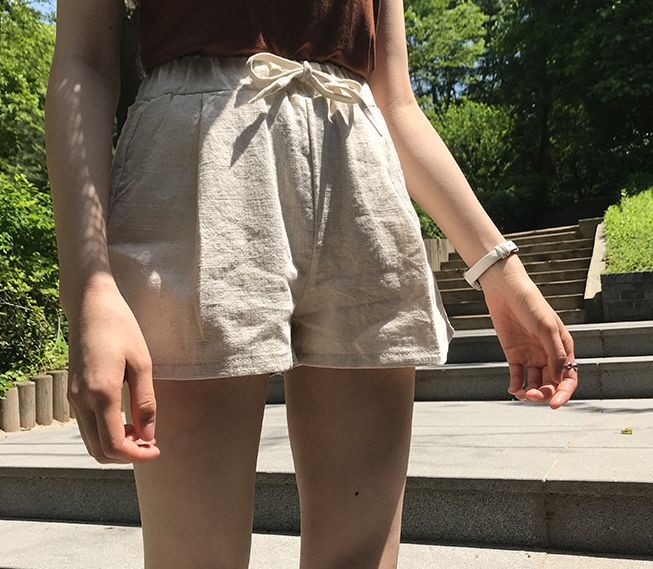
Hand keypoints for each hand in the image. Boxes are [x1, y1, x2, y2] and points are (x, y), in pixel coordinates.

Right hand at [66, 280, 160, 462]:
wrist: (90, 306)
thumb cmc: (121, 329)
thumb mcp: (142, 364)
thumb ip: (145, 402)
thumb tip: (149, 435)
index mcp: (101, 394)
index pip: (114, 445)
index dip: (137, 455)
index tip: (157, 450)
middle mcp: (81, 401)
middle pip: (98, 450)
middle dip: (126, 455)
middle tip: (151, 443)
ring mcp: (73, 398)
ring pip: (90, 441)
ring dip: (115, 445)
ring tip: (141, 433)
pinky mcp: (72, 392)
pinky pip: (87, 426)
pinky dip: (105, 433)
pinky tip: (125, 421)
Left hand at [479, 256, 578, 408]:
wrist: (507, 293)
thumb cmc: (531, 306)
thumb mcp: (546, 328)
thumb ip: (554, 353)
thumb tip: (560, 379)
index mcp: (563, 349)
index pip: (568, 378)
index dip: (563, 393)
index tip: (555, 405)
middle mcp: (549, 355)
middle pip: (551, 384)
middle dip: (543, 394)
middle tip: (531, 397)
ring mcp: (531, 356)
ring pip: (534, 383)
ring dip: (529, 392)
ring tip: (521, 394)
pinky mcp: (514, 355)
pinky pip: (517, 376)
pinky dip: (516, 386)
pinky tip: (513, 390)